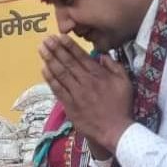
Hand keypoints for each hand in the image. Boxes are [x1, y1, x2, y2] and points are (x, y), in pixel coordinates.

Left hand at [40, 35, 133, 152]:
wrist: (114, 130)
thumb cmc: (121, 106)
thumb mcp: (125, 82)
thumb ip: (114, 66)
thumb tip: (102, 56)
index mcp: (98, 75)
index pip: (81, 57)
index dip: (69, 46)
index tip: (59, 37)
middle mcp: (85, 82)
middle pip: (67, 62)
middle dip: (56, 49)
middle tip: (46, 39)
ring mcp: (76, 94)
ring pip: (60, 74)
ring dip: (50, 60)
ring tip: (41, 49)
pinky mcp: (70, 106)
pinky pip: (58, 90)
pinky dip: (50, 79)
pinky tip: (43, 69)